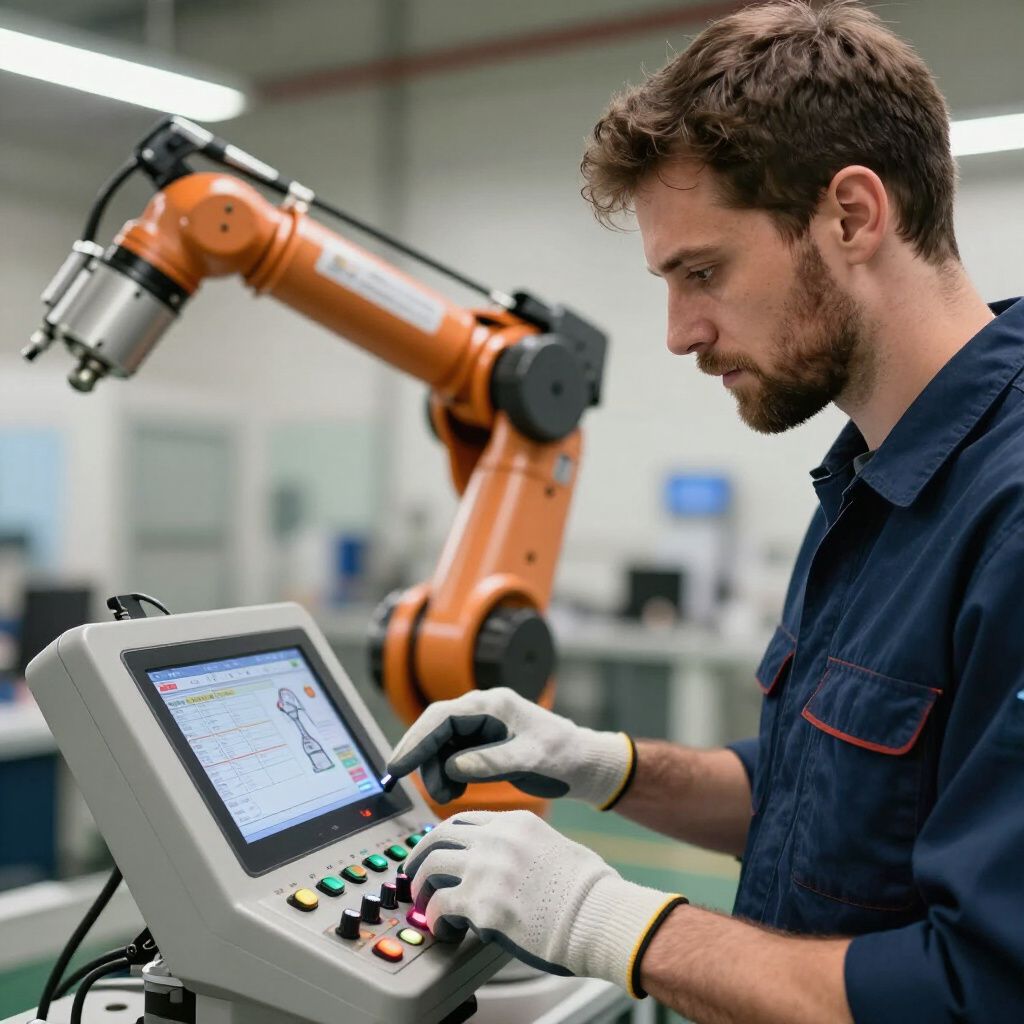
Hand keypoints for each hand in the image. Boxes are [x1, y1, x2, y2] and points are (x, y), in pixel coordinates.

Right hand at [386, 687, 634, 807]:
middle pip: (436, 728)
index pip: (442, 717)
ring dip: (436, 770)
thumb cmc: (562, 758)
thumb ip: (490, 763)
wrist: (584, 763)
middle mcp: (484, 709)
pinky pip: (453, 753)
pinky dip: (448, 773)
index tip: (397, 766)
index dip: (416, 740)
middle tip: (416, 787)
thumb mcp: (530, 762)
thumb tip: (452, 766)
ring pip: (441, 743)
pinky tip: (456, 790)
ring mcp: (482, 724)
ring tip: (448, 796)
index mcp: (493, 705)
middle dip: (422, 757)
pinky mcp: (484, 740)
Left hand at [404, 810, 684, 996]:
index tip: (434, 853)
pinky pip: (439, 908)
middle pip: (437, 838)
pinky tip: (444, 931)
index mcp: (515, 822)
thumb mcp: (555, 846)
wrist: (597, 916)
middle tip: (413, 877)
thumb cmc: (588, 891)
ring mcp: (485, 868)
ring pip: (430, 868)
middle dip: (419, 858)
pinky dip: (435, 921)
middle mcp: (495, 839)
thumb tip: (505, 865)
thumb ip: (523, 847)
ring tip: (426, 908)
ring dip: (422, 890)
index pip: (462, 821)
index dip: (441, 839)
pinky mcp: (480, 904)